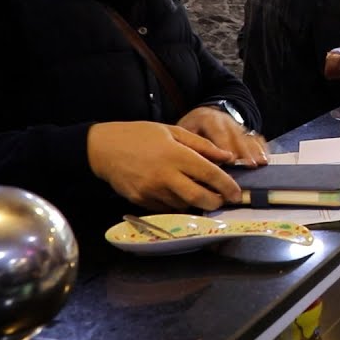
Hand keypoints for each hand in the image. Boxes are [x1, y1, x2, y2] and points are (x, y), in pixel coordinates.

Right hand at [86, 121, 241, 210]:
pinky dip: (177, 204)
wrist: (102, 148)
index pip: (210, 175)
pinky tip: (178, 193)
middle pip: (199, 198)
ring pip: (184, 205)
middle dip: (216, 202)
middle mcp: (165, 176)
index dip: (227, 186)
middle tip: (223, 200)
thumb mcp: (173, 131)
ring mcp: (151, 191)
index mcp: (176, 155)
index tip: (237, 193)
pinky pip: (166, 208)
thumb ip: (202, 145)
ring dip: (196, 202)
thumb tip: (227, 157)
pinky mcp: (140, 201)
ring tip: (200, 193)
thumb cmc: (140, 135)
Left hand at [176, 105, 267, 166]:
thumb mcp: (184, 133)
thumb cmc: (190, 129)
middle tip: (251, 165)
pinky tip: (266, 158)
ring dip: (256, 151)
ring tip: (262, 163)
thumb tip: (202, 166)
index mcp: (207, 119)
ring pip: (248, 137)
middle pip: (237, 136)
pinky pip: (256, 138)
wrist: (203, 114)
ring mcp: (237, 125)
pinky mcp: (245, 131)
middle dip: (245, 151)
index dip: (225, 145)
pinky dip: (262, 148)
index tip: (231, 160)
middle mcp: (225, 120)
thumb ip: (192, 147)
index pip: (218, 131)